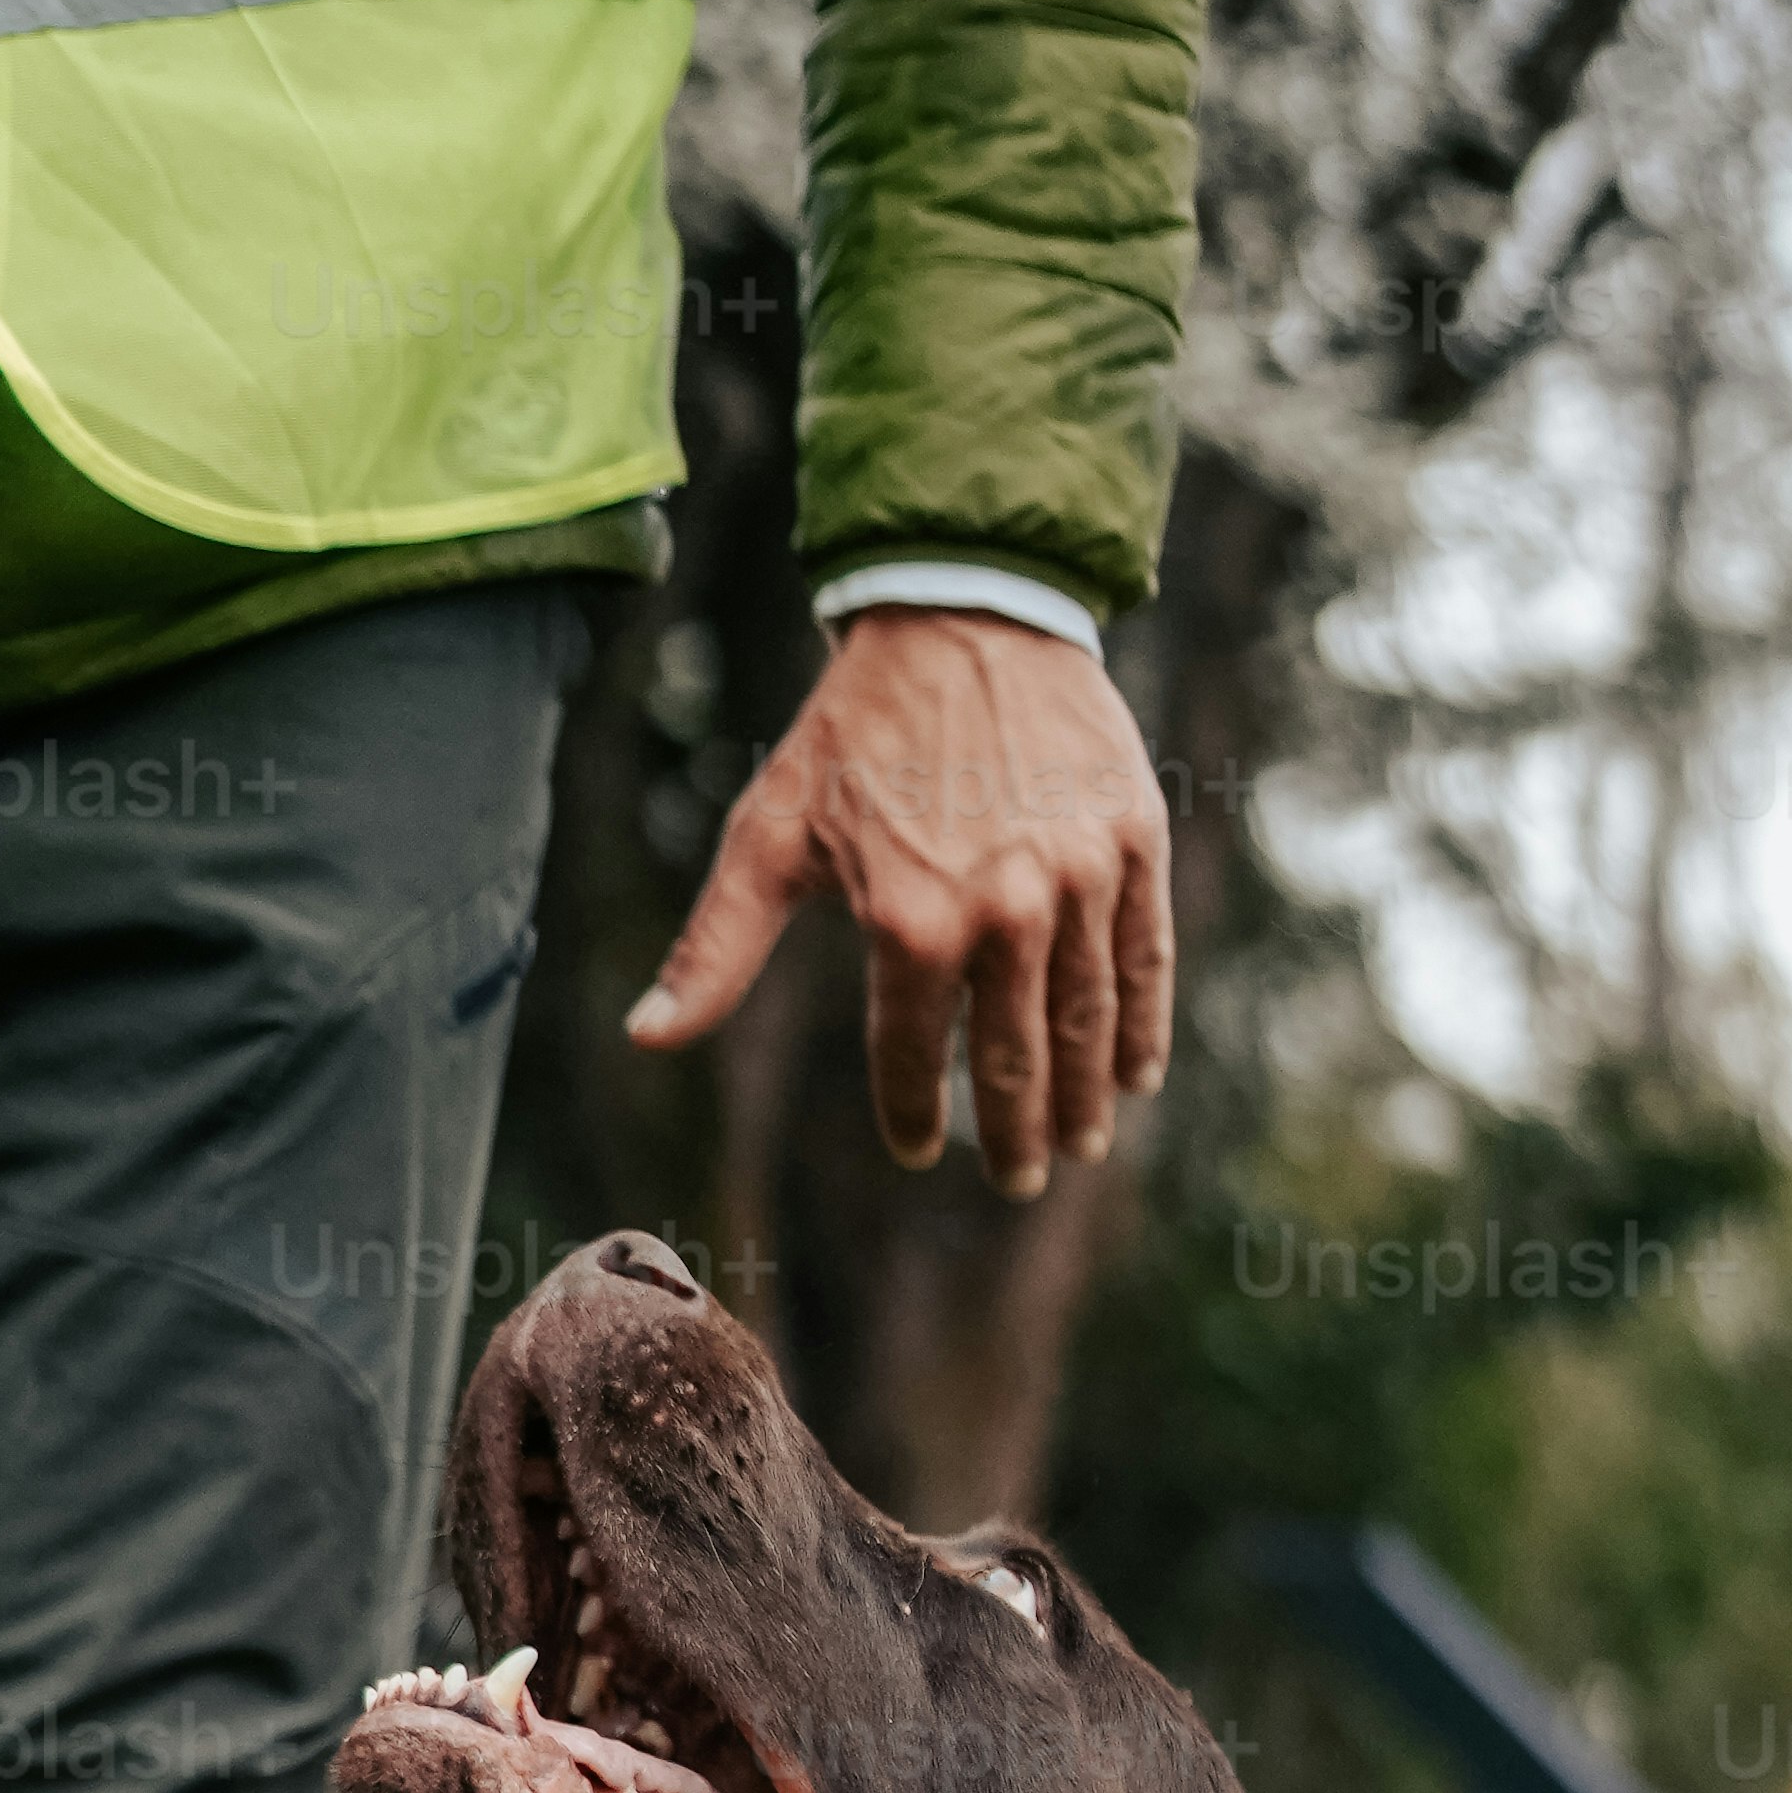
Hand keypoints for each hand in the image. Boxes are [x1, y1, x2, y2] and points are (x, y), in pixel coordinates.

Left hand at [629, 606, 1171, 1194]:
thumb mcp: (769, 834)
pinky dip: (1142, 1024)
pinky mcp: (1132, 842)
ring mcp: (1078, 878)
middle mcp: (1004, 911)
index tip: (915, 1147)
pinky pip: (1144, 957)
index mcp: (909, 921)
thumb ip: (716, 947)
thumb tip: (647, 1036)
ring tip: (1080, 1145)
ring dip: (1084, 1096)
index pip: (914, 1058)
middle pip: (1015, 1061)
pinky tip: (1137, 1075)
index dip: (914, 1114)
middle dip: (1015, 1133)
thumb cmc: (853, 732)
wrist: (962, 613)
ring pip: (1085, 1021)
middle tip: (1018, 1178)